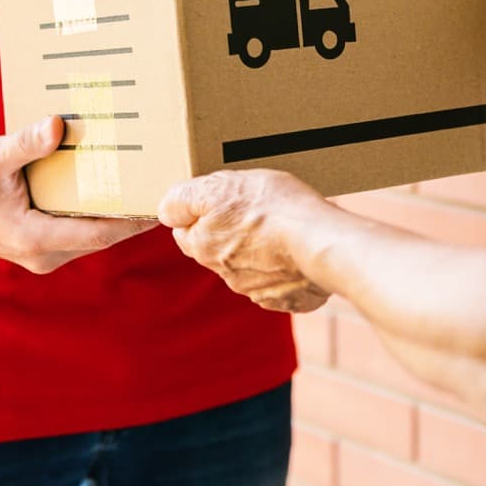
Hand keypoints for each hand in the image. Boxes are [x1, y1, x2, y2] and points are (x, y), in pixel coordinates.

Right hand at [0, 116, 155, 272]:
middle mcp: (42, 255)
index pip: (99, 235)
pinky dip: (96, 219)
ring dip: (116, 219)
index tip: (161, 206)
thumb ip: (26, 143)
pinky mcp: (40, 250)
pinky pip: (78, 236)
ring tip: (144, 192)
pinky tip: (112, 197)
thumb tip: (56, 125)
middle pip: (102, 238)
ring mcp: (41, 256)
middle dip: (131, 217)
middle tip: (162, 190)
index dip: (133, 223)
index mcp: (34, 238)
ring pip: (92, 239)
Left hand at [158, 169, 331, 312]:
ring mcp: (258, 291)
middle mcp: (226, 275)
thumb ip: (185, 198)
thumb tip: (166, 210)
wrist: (320, 243)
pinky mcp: (288, 300)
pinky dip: (286, 271)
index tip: (220, 203)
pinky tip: (299, 253)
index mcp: (204, 247)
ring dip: (259, 252)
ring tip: (283, 231)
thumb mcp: (220, 185)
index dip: (199, 214)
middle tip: (254, 212)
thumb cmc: (273, 209)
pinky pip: (281, 284)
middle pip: (218, 252)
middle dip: (229, 234)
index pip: (185, 232)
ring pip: (250, 268)